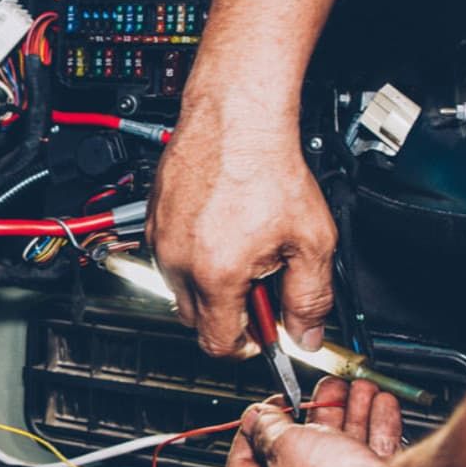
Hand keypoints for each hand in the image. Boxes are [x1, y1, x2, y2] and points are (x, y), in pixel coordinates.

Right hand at [146, 90, 336, 357]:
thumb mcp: (311, 240)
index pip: (217, 342)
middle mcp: (178, 263)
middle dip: (228, 313)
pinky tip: (220, 229)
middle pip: (196, 320)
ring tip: (241, 248)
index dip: (246, 345)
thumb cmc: (267, 168)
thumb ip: (310, 297)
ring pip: (180, 288)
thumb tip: (307, 334)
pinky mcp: (153, 222)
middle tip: (260, 284)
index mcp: (216, 275)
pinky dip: (193, 256)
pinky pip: (169, 258)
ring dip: (208, 283)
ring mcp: (161, 241)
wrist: (235, 120)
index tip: (262, 332)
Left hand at [226, 377, 400, 466]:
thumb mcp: (284, 446)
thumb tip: (256, 419)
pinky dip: (377, 431)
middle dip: (314, 417)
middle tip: (318, 393)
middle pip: (301, 458)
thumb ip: (267, 428)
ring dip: (349, 415)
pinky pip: (372, 463)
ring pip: (341, 455)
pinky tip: (381, 406)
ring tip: (356, 390)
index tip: (259, 413)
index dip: (250, 434)